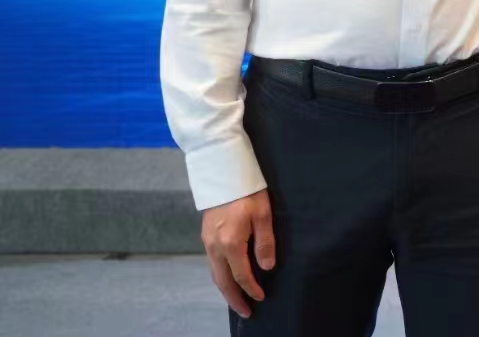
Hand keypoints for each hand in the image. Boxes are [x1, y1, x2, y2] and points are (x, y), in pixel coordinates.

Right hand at [200, 190, 274, 317]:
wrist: (223, 172)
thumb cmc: (247, 190)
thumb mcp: (263, 214)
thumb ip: (265, 242)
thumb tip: (267, 267)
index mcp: (230, 242)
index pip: (241, 275)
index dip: (251, 288)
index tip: (261, 298)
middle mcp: (214, 246)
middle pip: (222, 281)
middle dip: (234, 298)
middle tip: (246, 312)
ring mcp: (207, 241)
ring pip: (214, 273)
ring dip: (225, 288)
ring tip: (237, 299)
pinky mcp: (206, 235)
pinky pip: (212, 263)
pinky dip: (220, 275)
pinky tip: (228, 277)